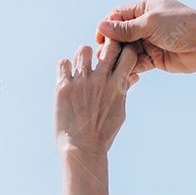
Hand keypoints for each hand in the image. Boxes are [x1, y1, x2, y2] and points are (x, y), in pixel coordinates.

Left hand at [54, 39, 139, 154]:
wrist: (82, 149)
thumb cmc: (103, 133)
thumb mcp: (119, 112)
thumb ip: (124, 90)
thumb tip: (133, 75)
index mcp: (118, 86)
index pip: (129, 53)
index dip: (124, 51)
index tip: (119, 57)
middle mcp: (101, 80)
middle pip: (109, 45)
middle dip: (106, 48)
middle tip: (100, 58)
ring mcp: (81, 82)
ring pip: (83, 50)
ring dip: (83, 56)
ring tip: (81, 68)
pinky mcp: (63, 87)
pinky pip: (63, 63)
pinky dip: (65, 68)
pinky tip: (68, 78)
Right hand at [94, 0, 195, 74]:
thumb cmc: (180, 26)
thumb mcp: (150, 23)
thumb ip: (126, 29)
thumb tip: (102, 26)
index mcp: (146, 6)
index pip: (120, 15)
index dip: (108, 26)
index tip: (99, 38)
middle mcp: (148, 22)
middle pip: (123, 34)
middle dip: (113, 44)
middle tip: (102, 55)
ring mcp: (152, 40)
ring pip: (130, 49)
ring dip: (121, 57)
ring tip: (110, 66)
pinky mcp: (157, 57)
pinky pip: (139, 62)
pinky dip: (132, 67)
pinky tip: (123, 73)